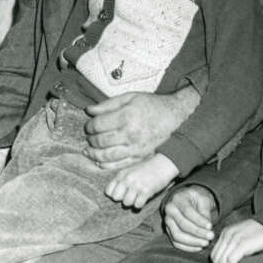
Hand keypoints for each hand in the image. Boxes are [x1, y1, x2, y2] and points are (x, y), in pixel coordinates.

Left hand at [84, 88, 198, 169]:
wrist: (174, 116)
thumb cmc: (151, 105)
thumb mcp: (130, 97)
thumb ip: (108, 104)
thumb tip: (88, 110)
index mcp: (126, 115)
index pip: (98, 124)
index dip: (89, 126)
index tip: (89, 126)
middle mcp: (130, 133)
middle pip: (101, 141)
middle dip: (91, 140)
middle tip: (89, 138)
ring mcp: (135, 147)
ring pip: (107, 155)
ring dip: (94, 154)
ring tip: (89, 151)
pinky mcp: (140, 156)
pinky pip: (119, 164)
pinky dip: (106, 165)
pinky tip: (99, 162)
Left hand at [105, 153, 177, 209]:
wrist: (162, 165)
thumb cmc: (146, 169)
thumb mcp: (130, 171)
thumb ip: (121, 180)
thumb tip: (113, 195)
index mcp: (122, 174)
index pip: (109, 191)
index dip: (115, 194)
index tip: (122, 193)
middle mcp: (127, 179)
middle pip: (116, 198)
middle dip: (123, 199)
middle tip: (131, 195)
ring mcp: (136, 185)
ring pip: (126, 203)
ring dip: (133, 202)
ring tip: (138, 196)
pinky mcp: (146, 191)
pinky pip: (137, 205)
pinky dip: (141, 204)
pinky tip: (144, 198)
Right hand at [163, 186, 217, 251]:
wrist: (187, 201)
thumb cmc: (197, 199)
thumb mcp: (203, 199)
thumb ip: (205, 212)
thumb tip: (207, 228)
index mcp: (178, 199)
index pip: (187, 211)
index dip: (199, 220)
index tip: (210, 226)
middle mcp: (169, 210)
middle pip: (182, 225)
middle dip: (198, 232)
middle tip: (211, 236)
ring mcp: (167, 222)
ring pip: (177, 236)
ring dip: (193, 242)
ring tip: (206, 242)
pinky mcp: (168, 232)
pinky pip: (176, 243)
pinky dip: (188, 247)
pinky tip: (199, 247)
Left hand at [209, 218, 262, 262]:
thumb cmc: (258, 235)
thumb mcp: (242, 237)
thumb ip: (233, 247)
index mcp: (225, 233)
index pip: (214, 254)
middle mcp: (227, 234)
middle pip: (216, 258)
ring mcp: (234, 238)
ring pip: (221, 261)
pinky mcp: (242, 243)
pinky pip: (231, 260)